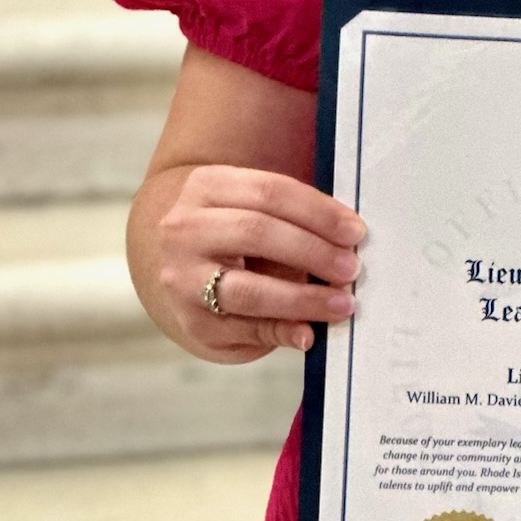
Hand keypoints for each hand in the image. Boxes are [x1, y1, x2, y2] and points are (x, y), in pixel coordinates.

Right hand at [149, 162, 365, 363]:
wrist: (165, 258)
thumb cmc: (229, 228)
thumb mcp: (246, 206)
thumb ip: (290, 218)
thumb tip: (347, 244)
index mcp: (207, 186)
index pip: (270, 192)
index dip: (318, 211)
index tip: (355, 231)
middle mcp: (185, 229)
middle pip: (257, 233)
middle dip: (313, 252)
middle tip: (351, 268)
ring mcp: (181, 278)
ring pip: (247, 289)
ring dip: (302, 299)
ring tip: (341, 304)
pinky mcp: (190, 321)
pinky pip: (241, 329)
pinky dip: (279, 332)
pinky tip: (306, 334)